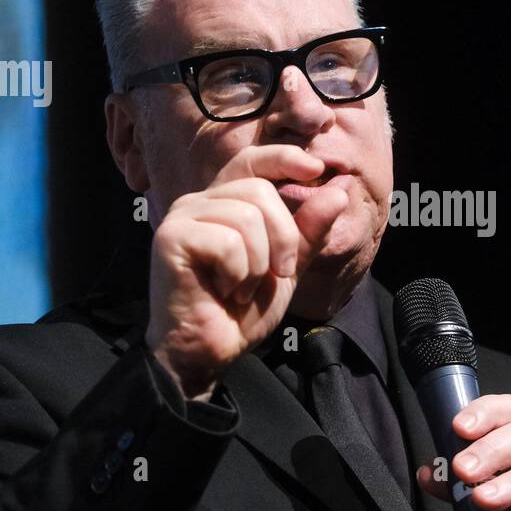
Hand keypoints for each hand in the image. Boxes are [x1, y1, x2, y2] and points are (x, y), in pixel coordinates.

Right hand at [145, 145, 348, 399]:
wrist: (210, 351)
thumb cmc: (241, 311)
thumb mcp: (287, 266)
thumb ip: (309, 230)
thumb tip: (338, 190)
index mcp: (224, 203)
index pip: (253, 162)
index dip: (284, 158)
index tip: (317, 169)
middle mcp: (199, 202)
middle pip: (259, 191)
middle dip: (283, 236)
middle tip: (277, 274)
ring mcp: (182, 217)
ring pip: (246, 216)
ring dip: (259, 263)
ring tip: (243, 288)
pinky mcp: (171, 238)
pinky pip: (227, 241)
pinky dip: (238, 273)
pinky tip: (226, 292)